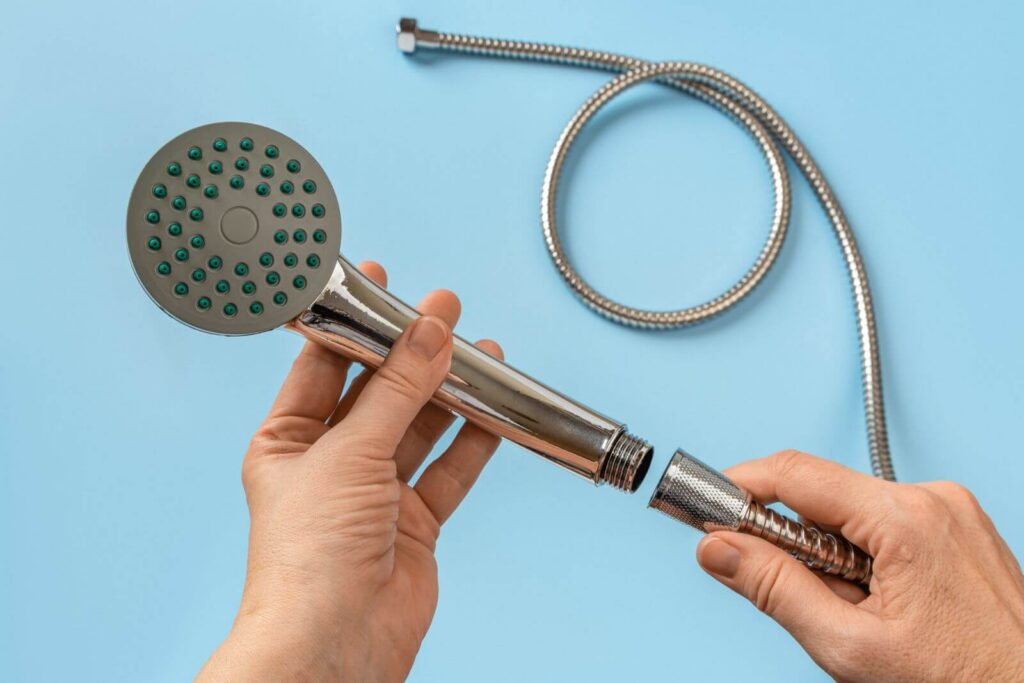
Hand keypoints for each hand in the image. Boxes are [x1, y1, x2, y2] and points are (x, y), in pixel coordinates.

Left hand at [199, 261, 503, 681]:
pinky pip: (448, 470)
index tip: (381, 287)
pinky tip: (491, 409)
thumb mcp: (349, 452)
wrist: (336, 640)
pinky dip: (472, 440)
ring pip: (418, 428)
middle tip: (443, 312)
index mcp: (287, 442)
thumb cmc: (307, 558)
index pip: (324, 367)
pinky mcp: (413, 522)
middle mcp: (330, 464)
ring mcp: (374, 494)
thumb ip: (397, 391)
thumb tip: (429, 334)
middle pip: (378, 393)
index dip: (355, 326)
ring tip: (478, 350)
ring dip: (448, 391)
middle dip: (412, 353)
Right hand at [696, 450, 1023, 680]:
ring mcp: (951, 511)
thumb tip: (717, 548)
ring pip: (851, 510)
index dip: (739, 486)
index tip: (706, 508)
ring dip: (826, 552)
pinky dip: (861, 555)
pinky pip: (885, 522)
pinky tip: (875, 601)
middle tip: (765, 579)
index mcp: (906, 518)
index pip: (795, 473)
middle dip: (785, 534)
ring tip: (847, 610)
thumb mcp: (851, 647)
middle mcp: (933, 499)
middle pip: (821, 492)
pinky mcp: (957, 527)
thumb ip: (774, 590)